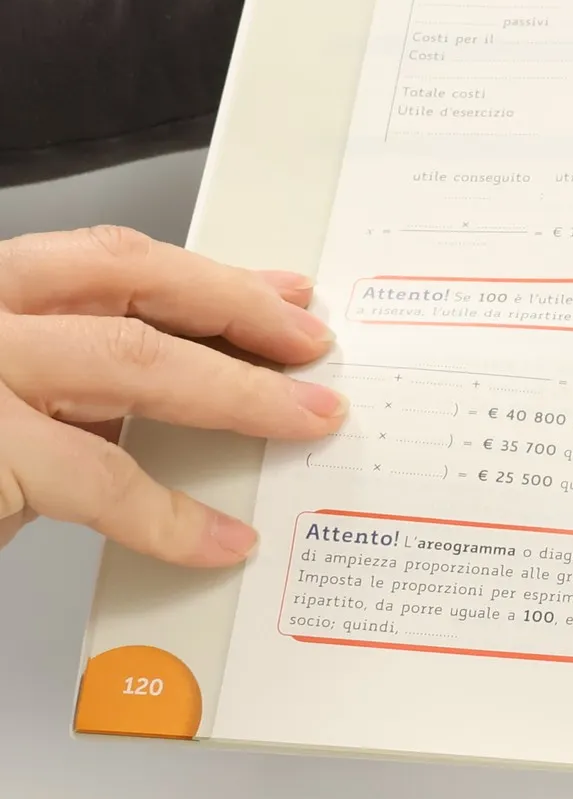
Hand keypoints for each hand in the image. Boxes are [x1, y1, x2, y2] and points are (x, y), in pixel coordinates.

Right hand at [0, 227, 345, 566]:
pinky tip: (217, 538)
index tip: (285, 297)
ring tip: (304, 425)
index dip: (212, 277)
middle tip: (316, 358)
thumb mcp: (5, 386)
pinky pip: (96, 481)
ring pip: (133, 367)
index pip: (116, 259)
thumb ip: (75, 373)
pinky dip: (170, 516)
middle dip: (242, 323)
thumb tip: (201, 372)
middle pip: (137, 297)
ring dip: (236, 398)